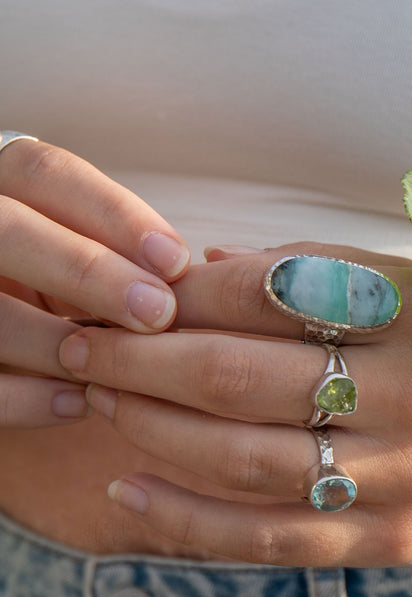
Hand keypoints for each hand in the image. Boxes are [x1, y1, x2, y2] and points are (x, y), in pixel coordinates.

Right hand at [0, 137, 189, 426]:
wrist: (3, 342)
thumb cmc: (54, 294)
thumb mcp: (78, 260)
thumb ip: (118, 259)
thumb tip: (189, 285)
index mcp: (0, 194)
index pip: (44, 173)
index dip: (113, 214)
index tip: (176, 260)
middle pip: (8, 229)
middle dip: (89, 271)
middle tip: (158, 312)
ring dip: (58, 343)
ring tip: (122, 368)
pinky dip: (25, 398)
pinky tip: (81, 404)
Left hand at [58, 243, 411, 565]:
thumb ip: (321, 274)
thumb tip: (205, 269)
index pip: (275, 291)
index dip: (189, 290)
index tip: (138, 288)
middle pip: (242, 379)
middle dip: (141, 359)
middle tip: (82, 341)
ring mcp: (402, 480)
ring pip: (243, 461)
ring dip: (152, 429)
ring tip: (100, 400)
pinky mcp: (391, 543)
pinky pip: (270, 538)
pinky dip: (187, 518)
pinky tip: (128, 489)